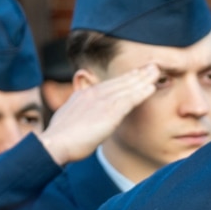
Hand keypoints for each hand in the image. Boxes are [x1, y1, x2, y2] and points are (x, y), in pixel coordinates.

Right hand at [38, 66, 160, 164]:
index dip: (124, 78)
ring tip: (156, 72)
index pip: (108, 84)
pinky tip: (151, 88)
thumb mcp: (69, 118)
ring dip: (143, 79)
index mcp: (84, 95)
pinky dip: (140, 93)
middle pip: (120, 81)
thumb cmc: (59, 138)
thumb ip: (79, 112)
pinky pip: (128, 100)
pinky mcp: (108, 113)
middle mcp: (93, 94)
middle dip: (137, 74)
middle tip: (152, 66)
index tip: (136, 73)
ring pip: (126, 88)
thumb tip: (85, 116)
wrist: (54, 143)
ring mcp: (101, 102)